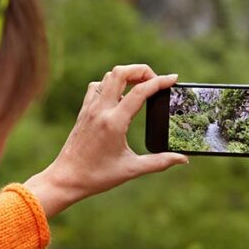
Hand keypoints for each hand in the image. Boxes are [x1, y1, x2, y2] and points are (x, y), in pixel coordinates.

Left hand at [25, 64, 187, 216]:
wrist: (65, 179)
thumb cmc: (97, 176)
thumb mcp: (131, 169)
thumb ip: (159, 162)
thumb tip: (183, 160)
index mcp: (114, 122)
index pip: (140, 91)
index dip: (160, 82)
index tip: (173, 78)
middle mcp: (100, 110)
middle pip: (121, 73)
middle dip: (141, 70)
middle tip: (155, 80)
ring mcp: (89, 109)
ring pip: (108, 77)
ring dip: (126, 76)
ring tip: (140, 86)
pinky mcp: (83, 112)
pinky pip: (96, 87)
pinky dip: (110, 84)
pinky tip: (119, 96)